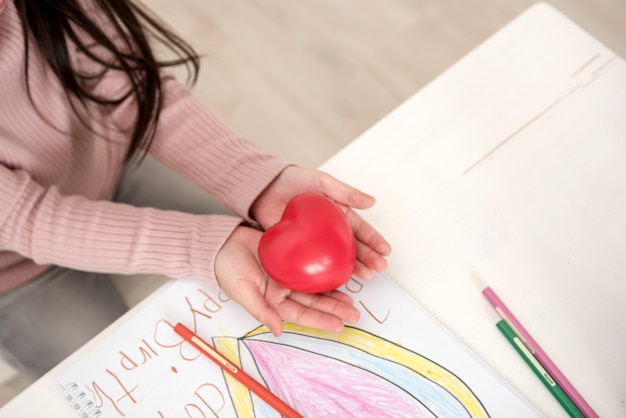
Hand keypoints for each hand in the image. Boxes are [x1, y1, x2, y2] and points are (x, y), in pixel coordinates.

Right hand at [214, 226, 360, 336]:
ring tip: (352, 300)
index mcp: (273, 301)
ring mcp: (288, 273)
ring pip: (315, 285)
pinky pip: (311, 263)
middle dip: (334, 309)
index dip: (320, 320)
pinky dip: (324, 269)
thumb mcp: (242, 292)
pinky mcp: (290, 255)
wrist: (222, 242)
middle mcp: (284, 290)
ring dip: (333, 293)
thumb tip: (278, 331)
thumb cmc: (226, 268)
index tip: (340, 325)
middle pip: (314, 302)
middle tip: (355, 314)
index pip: (302, 314)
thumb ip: (261, 311)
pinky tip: (339, 271)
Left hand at [251, 165, 390, 279]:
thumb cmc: (293, 181)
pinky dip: (326, 274)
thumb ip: (345, 192)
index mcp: (338, 213)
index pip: (360, 229)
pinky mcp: (300, 250)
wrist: (263, 188)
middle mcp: (330, 230)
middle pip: (353, 247)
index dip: (374, 240)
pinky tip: (336, 281)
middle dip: (369, 258)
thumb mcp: (321, 182)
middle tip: (380, 269)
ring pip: (338, 258)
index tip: (386, 251)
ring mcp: (316, 242)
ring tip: (366, 277)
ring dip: (353, 268)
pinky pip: (315, 264)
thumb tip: (372, 202)